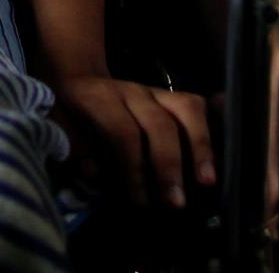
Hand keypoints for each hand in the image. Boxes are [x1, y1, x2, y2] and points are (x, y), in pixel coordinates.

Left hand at [48, 71, 217, 212]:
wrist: (74, 75)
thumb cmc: (64, 112)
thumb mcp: (55, 128)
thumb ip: (74, 151)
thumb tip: (93, 175)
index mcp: (96, 98)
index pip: (123, 132)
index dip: (133, 168)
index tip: (139, 201)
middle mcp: (130, 91)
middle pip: (159, 124)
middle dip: (169, 166)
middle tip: (176, 203)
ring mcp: (153, 91)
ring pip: (186, 108)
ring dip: (200, 146)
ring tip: (208, 181)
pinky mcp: (169, 96)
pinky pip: (196, 106)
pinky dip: (211, 129)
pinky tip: (222, 154)